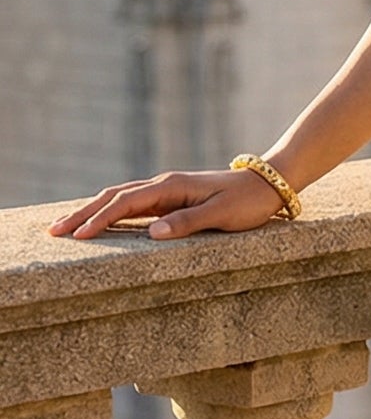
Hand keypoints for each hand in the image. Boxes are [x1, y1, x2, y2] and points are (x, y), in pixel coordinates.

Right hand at [49, 167, 292, 241]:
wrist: (268, 182)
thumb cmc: (248, 202)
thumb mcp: (221, 215)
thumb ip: (187, 223)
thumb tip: (152, 233)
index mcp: (171, 187)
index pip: (125, 203)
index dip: (100, 219)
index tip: (78, 235)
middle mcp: (164, 185)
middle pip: (113, 197)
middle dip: (82, 213)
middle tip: (54, 230)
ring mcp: (166, 190)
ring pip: (120, 198)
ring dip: (92, 211)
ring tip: (67, 226)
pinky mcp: (172, 198)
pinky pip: (133, 203)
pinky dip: (111, 211)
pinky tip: (99, 221)